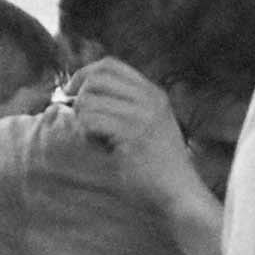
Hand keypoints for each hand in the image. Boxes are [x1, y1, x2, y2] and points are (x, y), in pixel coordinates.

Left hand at [49, 58, 202, 210]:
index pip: (110, 65)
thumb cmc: (159, 165)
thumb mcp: (149, 125)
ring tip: (97, 139)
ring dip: (83, 120)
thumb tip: (82, 92)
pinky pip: (90, 121)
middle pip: (96, 78)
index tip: (73, 92)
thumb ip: (127, 106)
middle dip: (79, 96)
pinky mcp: (132, 133)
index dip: (85, 74)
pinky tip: (101, 147)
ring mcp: (142, 114)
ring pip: (88, 100)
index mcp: (153, 93)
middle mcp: (149, 98)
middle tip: (79, 117)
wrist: (181, 190)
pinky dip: (87, 134)